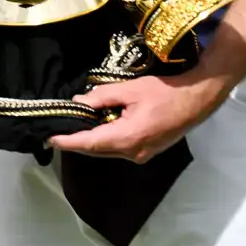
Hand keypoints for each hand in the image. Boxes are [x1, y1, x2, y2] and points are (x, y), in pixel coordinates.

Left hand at [49, 71, 224, 161]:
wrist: (196, 101)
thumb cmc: (164, 92)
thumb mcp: (130, 89)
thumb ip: (102, 97)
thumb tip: (78, 102)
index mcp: (127, 137)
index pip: (89, 143)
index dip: (68, 142)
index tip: (49, 139)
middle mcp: (132, 153)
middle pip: (96, 150)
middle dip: (76, 141)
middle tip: (58, 130)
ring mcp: (140, 156)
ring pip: (107, 150)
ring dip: (91, 140)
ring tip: (75, 126)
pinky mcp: (146, 153)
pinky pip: (119, 149)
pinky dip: (106, 140)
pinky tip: (99, 126)